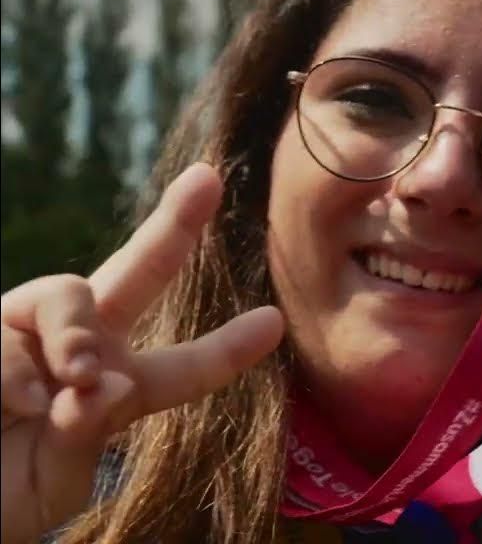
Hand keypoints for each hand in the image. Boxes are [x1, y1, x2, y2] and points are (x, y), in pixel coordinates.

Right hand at [0, 164, 284, 543]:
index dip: (228, 347)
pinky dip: (17, 375)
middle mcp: (78, 349)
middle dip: (174, 225)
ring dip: (77, 337)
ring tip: (72, 380)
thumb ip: (85, 436)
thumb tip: (105, 383)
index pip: (184, 366)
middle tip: (208, 179)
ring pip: (70, 293)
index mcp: (116, 387)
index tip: (274, 322)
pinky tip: (17, 405)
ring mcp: (28, 334)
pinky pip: (11, 335)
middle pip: (137, 272)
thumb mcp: (56, 481)